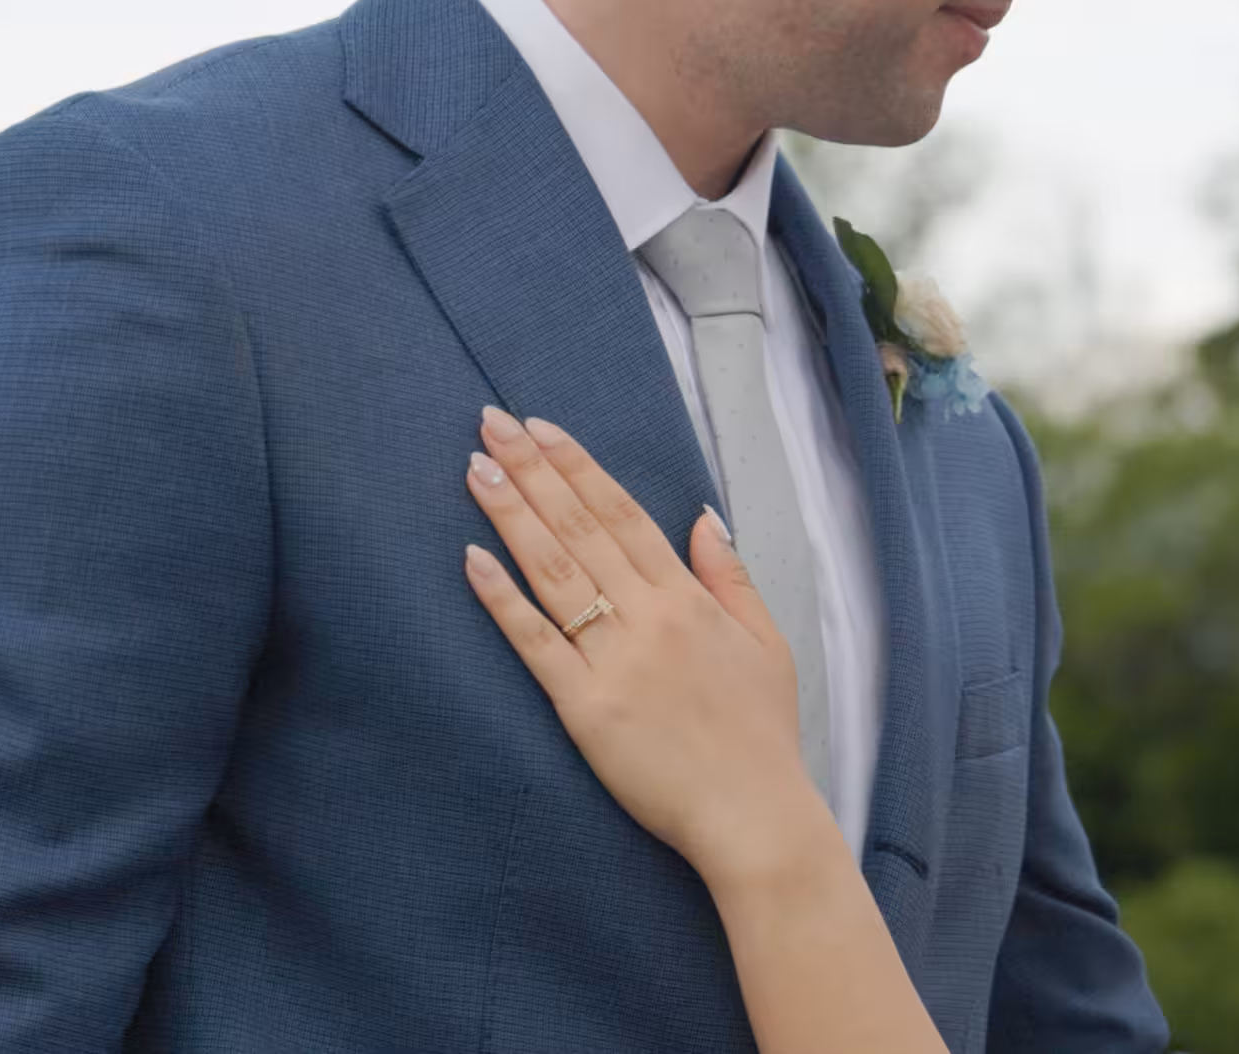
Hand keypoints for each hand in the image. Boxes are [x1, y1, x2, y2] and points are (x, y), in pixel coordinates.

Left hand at [459, 406, 829, 881]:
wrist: (753, 814)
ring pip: (552, 572)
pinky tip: (471, 559)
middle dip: (531, 471)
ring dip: (510, 516)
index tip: (541, 428)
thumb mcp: (767, 643)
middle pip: (579, 529)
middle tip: (489, 424)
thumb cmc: (762, 735)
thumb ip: (730, 577)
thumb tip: (703, 518)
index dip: (578, 467)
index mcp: (689, 600)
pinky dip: (502, 599)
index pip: (623, 514)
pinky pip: (535, 644)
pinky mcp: (584, 709)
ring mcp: (614, 661)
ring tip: (474, 469)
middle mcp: (648, 618)